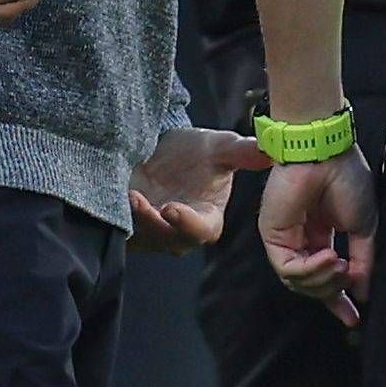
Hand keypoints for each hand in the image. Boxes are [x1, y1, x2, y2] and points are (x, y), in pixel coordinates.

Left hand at [130, 125, 269, 250]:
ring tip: (128, 194)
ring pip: (142, 236)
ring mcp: (151, 233)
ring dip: (133, 218)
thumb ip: (242, 152)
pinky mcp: (126, 226)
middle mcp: (178, 232)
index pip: (201, 231)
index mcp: (206, 219)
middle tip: (139, 201)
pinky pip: (120, 230)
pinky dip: (116, 215)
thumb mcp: (218, 147)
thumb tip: (271, 152)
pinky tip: (114, 195)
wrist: (157, 148)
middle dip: (153, 223)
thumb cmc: (194, 153)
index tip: (171, 208)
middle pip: (167, 239)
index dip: (187, 223)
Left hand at [261, 149, 376, 322]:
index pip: (328, 277)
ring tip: (341, 264)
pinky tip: (329, 257)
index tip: (355, 318)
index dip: (340, 300)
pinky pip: (289, 270)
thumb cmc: (347, 179)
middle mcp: (302, 240)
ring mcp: (286, 238)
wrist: (327, 153)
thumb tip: (362, 292)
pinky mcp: (273, 236)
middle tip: (350, 279)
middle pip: (312, 285)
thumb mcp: (364, 228)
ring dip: (324, 281)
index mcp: (322, 235)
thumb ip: (362, 261)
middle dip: (333, 291)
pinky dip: (311, 270)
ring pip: (299, 283)